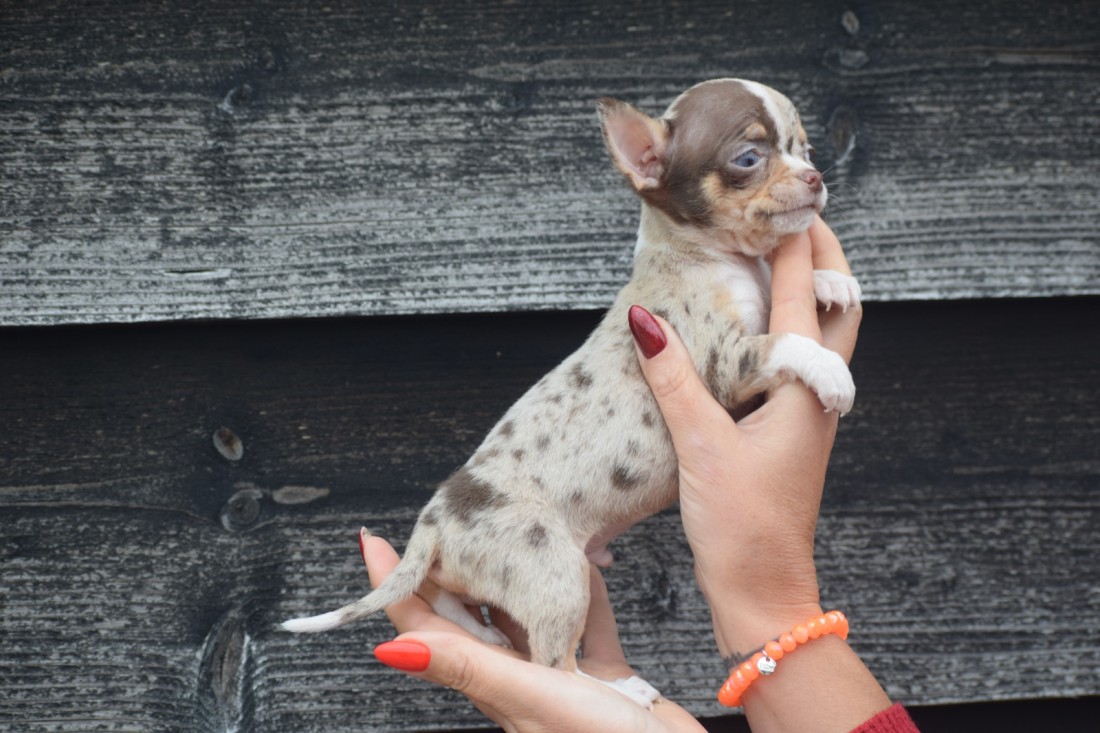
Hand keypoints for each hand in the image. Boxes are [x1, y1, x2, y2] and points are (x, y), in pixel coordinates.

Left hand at [360, 531, 705, 732]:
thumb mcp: (534, 696)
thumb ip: (471, 668)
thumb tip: (394, 651)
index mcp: (490, 681)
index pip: (425, 628)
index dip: (395, 586)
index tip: (372, 544)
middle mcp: (517, 676)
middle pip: (470, 613)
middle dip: (452, 568)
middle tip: (443, 521)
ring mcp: (559, 675)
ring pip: (527, 611)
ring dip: (517, 574)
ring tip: (512, 531)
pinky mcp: (601, 674)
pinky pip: (586, 620)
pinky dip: (585, 592)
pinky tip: (590, 566)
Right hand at [631, 215, 861, 656]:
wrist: (762, 588)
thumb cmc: (740, 526)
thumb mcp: (697, 446)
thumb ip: (672, 378)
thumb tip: (645, 319)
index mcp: (803, 390)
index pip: (804, 294)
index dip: (792, 240)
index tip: (782, 192)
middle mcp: (818, 395)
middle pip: (839, 305)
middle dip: (822, 253)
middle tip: (796, 210)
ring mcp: (811, 413)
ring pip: (828, 332)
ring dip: (812, 285)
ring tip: (779, 251)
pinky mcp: (794, 430)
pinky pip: (805, 359)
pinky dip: (791, 322)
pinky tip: (760, 323)